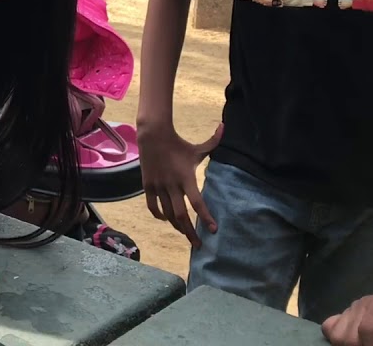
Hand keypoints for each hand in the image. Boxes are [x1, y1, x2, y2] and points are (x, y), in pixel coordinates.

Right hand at [138, 122, 222, 246]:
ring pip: (167, 214)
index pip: (197, 203)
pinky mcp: (148, 186)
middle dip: (190, 233)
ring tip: (185, 233)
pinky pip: (153, 207)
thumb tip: (225, 127)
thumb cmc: (178, 143)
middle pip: (181, 216)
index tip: (214, 230)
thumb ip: (214, 141)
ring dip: (177, 226)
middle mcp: (172, 185)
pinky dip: (160, 216)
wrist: (153, 136)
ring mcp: (158, 186)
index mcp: (186, 178)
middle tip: (199, 245)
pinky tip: (167, 220)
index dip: (205, 217)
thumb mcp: (198, 147)